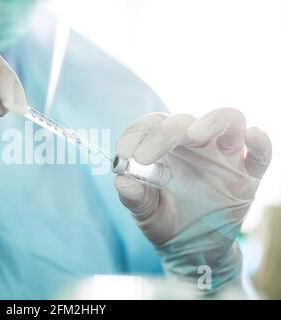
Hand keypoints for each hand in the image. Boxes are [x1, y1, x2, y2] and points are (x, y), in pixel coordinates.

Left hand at [114, 108, 271, 291]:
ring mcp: (223, 156)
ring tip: (194, 135)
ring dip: (212, 122)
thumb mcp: (143, 211)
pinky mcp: (247, 175)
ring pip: (228, 121)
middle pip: (183, 121)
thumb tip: (122, 180)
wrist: (190, 248)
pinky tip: (252, 137)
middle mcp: (194, 144)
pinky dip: (260, 143)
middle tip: (143, 157)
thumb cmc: (163, 220)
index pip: (152, 124)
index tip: (123, 154)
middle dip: (162, 135)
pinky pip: (259, 154)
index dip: (137, 133)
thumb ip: (133, 196)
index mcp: (164, 146)